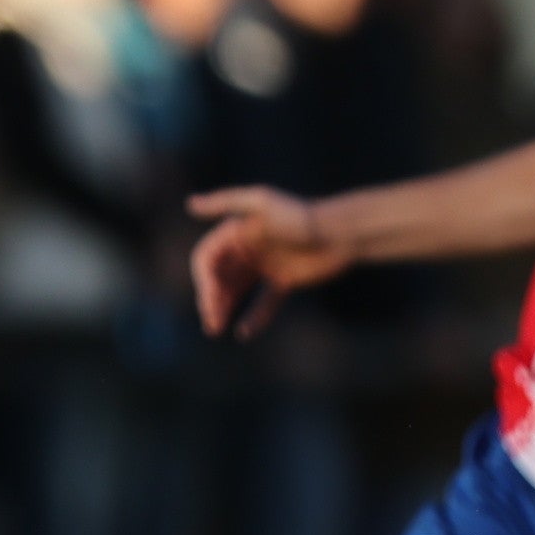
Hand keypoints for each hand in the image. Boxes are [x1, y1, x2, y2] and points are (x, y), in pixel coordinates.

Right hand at [187, 186, 351, 338]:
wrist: (343, 232)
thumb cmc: (301, 215)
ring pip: (235, 291)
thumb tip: (191, 204)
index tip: (210, 298)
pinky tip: (243, 333)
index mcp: (238, 231)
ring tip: (217, 328)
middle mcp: (249, 248)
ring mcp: (266, 266)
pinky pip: (263, 303)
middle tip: (212, 321)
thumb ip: (226, 201)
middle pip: (218, 277)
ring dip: (224, 309)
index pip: (207, 258)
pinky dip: (254, 318)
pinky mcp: (285, 281)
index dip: (204, 279)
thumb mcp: (261, 202)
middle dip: (211, 299)